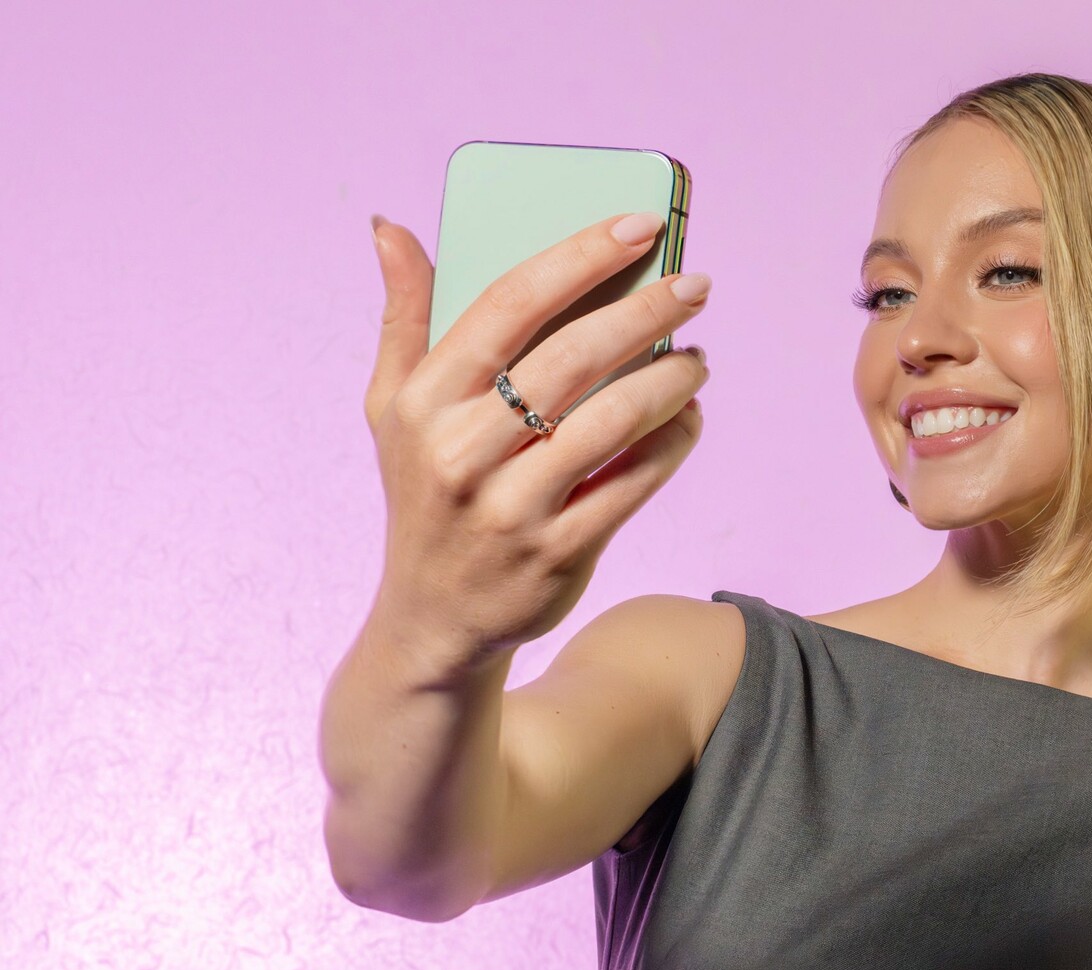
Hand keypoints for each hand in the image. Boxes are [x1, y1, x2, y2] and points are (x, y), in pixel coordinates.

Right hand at [360, 211, 712, 667]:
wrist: (434, 620)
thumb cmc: (424, 493)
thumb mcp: (393, 410)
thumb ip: (404, 317)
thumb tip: (392, 228)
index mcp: (423, 402)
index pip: (508, 305)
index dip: (579, 256)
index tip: (639, 225)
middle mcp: (461, 452)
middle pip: (571, 357)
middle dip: (644, 311)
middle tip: (695, 284)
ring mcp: (510, 508)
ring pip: (612, 421)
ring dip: (670, 380)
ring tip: (698, 357)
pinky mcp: (557, 554)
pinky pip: (633, 483)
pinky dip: (672, 443)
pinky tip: (691, 417)